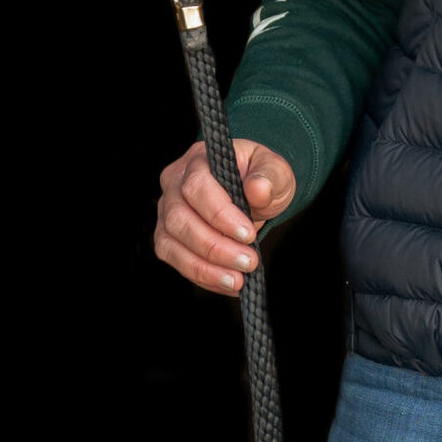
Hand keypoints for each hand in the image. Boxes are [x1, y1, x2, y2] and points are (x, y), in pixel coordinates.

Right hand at [153, 138, 296, 293]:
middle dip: (214, 246)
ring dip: (204, 267)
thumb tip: (259, 189)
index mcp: (199, 159)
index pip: (197, 187)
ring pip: (170, 243)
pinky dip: (201, 275)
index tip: (248, 234)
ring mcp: (167, 210)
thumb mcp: (274, 170)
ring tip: (237, 279)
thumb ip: (269, 176)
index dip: (220, 214)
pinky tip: (226, 282)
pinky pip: (175, 260)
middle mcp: (175, 183)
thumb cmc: (260, 177)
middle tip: (248, 261)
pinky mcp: (168, 236)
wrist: (254, 191)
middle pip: (179, 218)